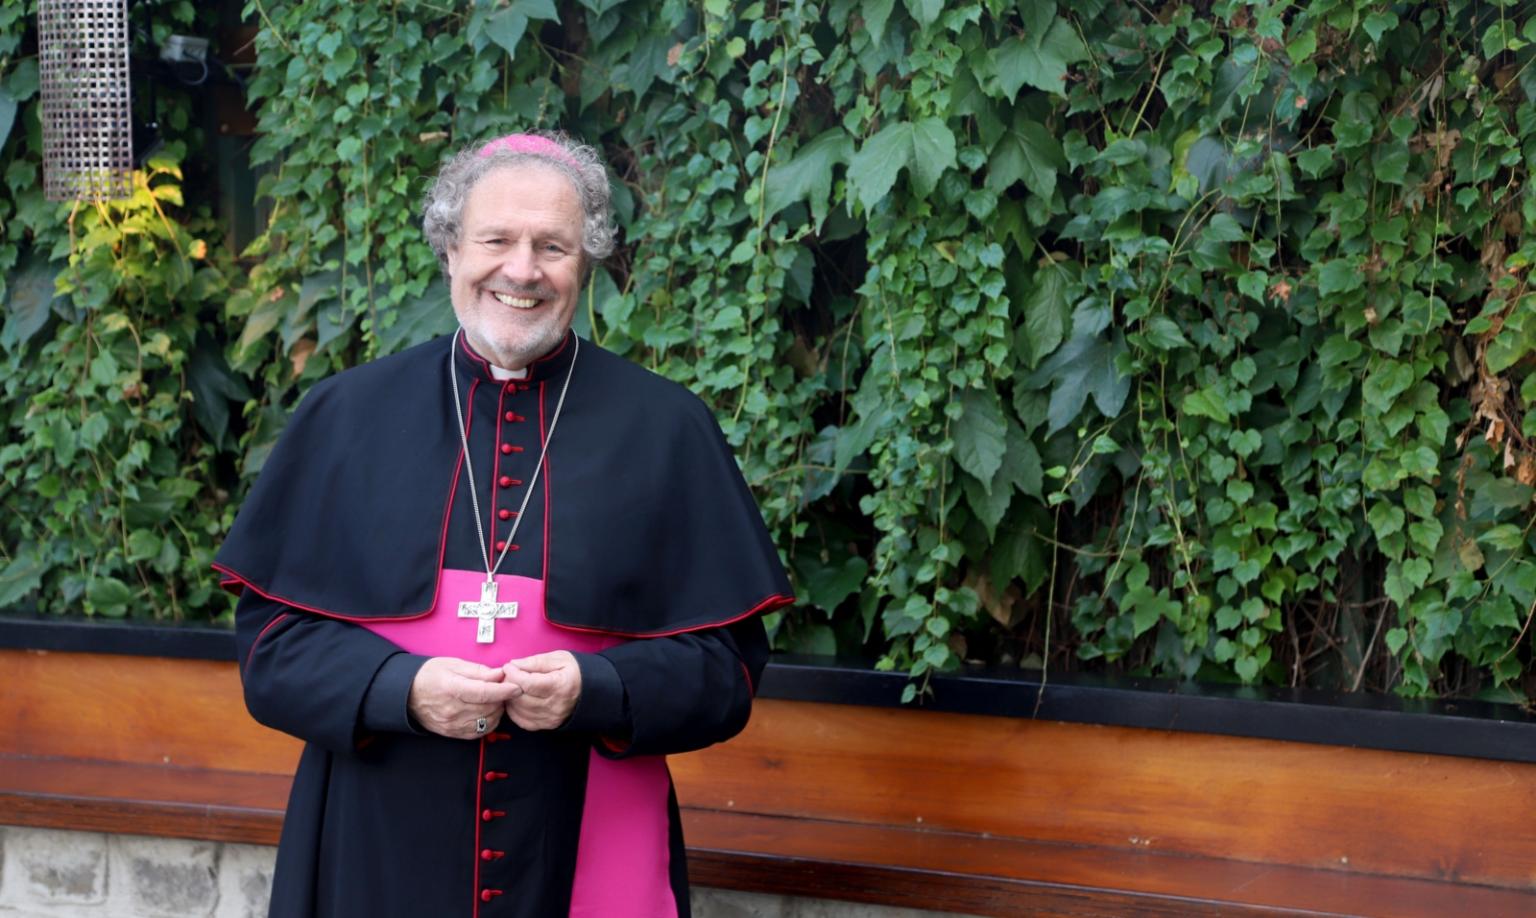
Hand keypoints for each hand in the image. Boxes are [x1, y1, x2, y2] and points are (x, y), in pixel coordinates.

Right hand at [408, 657, 522, 739]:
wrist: (408, 695)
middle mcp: (452, 709)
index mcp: (451, 688)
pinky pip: (479, 732)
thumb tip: (501, 674)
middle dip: (502, 698)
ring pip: (487, 721)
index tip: (517, 687)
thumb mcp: (453, 664)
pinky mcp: (453, 734)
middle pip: (488, 707)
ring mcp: (452, 724)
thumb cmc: (430, 675)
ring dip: (497, 710)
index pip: (484, 692)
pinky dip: (489, 722)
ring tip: (495, 699)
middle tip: (504, 688)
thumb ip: (479, 671)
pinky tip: (487, 711)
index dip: (503, 691)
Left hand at [502, 651, 581, 730]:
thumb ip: (535, 661)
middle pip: (520, 698)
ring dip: (510, 698)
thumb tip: (514, 664)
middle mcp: (555, 705)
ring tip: (512, 686)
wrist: (590, 690)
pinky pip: (523, 721)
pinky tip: (516, 700)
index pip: (527, 684)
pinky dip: (515, 711)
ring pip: (519, 710)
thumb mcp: (559, 659)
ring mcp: (551, 718)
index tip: (509, 666)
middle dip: (509, 685)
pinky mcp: (547, 725)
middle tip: (509, 675)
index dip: (513, 674)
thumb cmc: (574, 672)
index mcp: (559, 686)